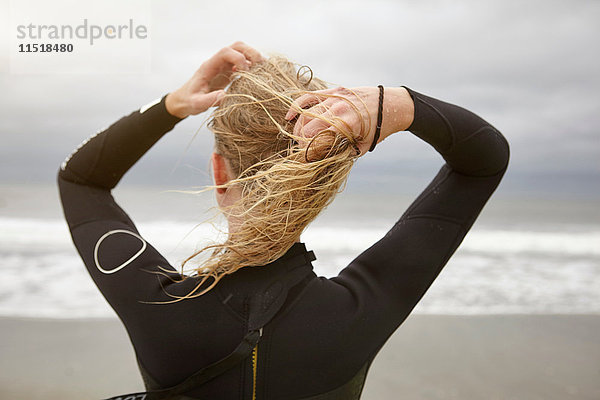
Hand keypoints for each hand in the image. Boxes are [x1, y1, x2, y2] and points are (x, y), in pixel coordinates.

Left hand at [166, 41, 263, 118]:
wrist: (184, 100)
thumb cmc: (189, 101)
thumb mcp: (197, 104)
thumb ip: (209, 100)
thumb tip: (225, 95)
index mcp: (209, 66)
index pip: (225, 52)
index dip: (238, 58)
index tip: (245, 73)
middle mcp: (218, 62)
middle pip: (237, 46)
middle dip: (251, 53)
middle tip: (261, 67)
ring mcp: (224, 65)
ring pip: (242, 52)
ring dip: (254, 58)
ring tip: (262, 72)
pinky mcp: (229, 71)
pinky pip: (244, 62)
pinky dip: (253, 67)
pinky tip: (255, 78)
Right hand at [284, 86, 413, 155]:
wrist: (391, 104)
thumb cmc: (378, 129)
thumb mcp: (361, 146)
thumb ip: (341, 152)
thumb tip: (320, 159)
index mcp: (346, 125)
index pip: (316, 142)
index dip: (308, 154)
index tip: (306, 161)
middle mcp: (337, 110)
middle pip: (306, 128)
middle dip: (300, 143)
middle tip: (301, 151)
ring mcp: (334, 98)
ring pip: (305, 114)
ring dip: (298, 129)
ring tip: (298, 139)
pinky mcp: (333, 91)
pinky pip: (309, 97)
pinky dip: (297, 106)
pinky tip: (289, 117)